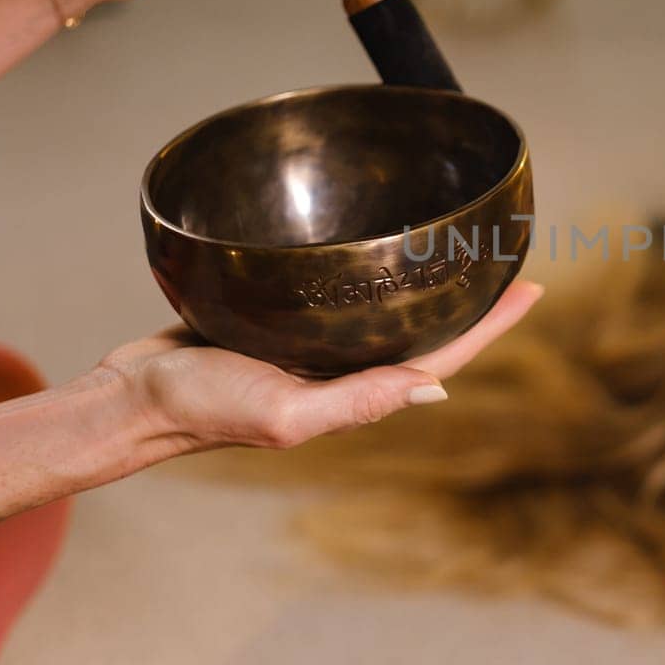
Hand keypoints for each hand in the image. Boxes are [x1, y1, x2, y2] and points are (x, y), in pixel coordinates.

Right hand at [101, 281, 542, 451]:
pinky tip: (379, 251)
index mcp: (355, 393)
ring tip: (462, 252)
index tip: (532, 290)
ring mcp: (313, 348)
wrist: (132, 399)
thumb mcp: (284, 414)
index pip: (441, 356)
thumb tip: (435, 389)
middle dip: (471, 302)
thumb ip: (355, 403)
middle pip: (425, 332)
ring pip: (387, 313)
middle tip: (510, 260)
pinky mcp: (279, 322)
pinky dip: (371, 276)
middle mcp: (344, 370)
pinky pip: (339, 297)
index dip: (490, 326)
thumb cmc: (201, 410)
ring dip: (427, 287)